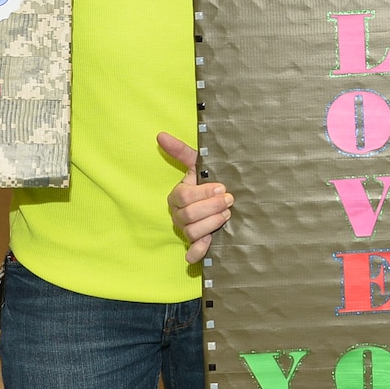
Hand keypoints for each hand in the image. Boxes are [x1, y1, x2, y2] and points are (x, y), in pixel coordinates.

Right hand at [161, 132, 232, 264]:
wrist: (221, 199)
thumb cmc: (207, 180)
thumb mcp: (197, 164)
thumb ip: (180, 151)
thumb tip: (160, 135)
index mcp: (177, 196)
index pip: (185, 196)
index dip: (204, 193)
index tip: (223, 187)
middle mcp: (178, 215)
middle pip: (189, 216)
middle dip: (212, 207)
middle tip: (229, 200)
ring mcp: (185, 231)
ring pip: (192, 233)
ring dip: (212, 224)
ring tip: (227, 215)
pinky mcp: (195, 245)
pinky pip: (192, 253)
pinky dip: (200, 251)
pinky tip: (210, 243)